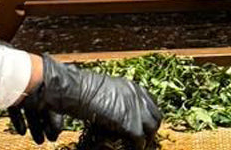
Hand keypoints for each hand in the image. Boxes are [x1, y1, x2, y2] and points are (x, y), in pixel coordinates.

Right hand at [13, 55, 161, 147]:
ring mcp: (136, 110)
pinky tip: (127, 148)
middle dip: (150, 129)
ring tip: (134, 145)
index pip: (150, 102)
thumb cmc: (80, 89)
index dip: (147, 115)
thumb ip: (111, 100)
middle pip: (155, 116)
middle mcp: (138, 96)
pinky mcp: (131, 124)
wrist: (75, 90)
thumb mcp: (102, 90)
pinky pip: (139, 141)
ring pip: (151, 129)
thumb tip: (107, 114)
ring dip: (144, 139)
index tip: (142, 124)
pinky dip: (135, 146)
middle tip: (140, 139)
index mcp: (132, 86)